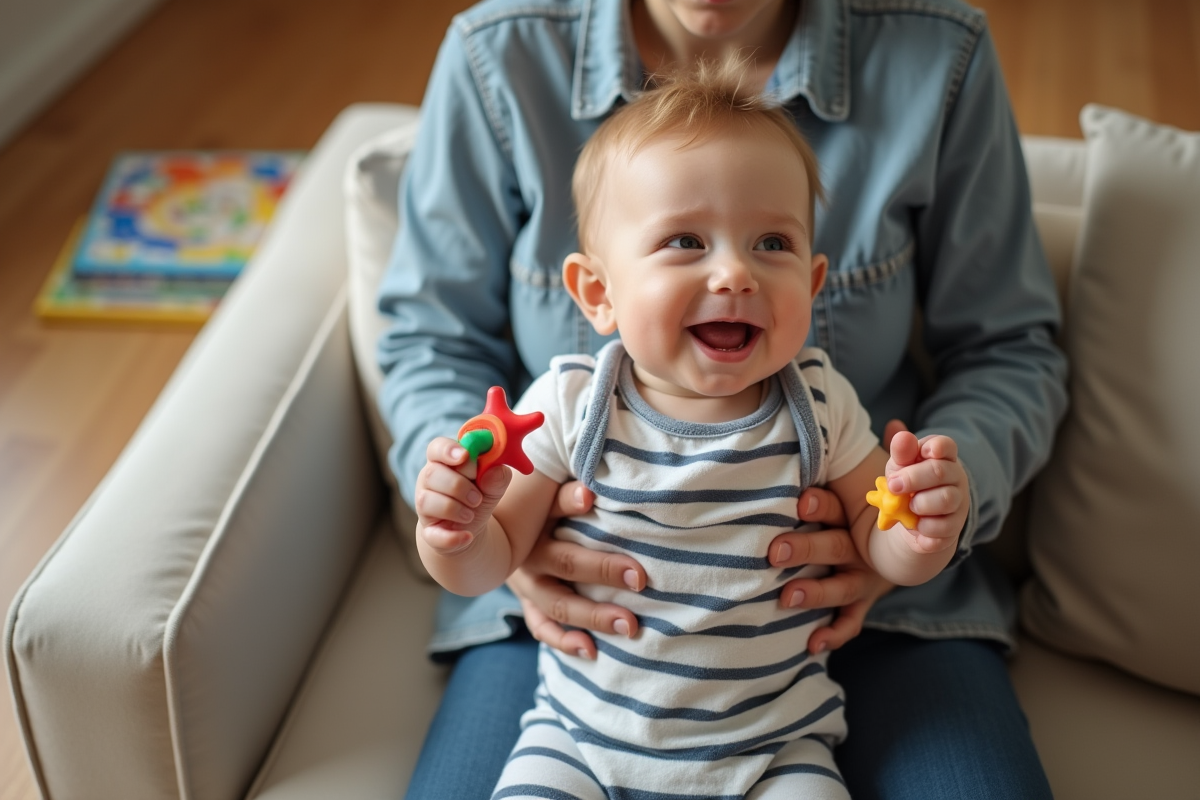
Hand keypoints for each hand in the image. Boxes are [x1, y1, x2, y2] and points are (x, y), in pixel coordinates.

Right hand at [414, 436, 510, 554]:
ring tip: (472, 513)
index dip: (448, 450)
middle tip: (477, 498)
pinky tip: (468, 536)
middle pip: (431, 474)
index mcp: (443, 463)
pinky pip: (433, 535)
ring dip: (454, 508)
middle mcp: (428, 482)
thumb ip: (497, 476)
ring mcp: (425, 508)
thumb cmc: (477, 497)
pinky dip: (452, 537)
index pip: (436, 448)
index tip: (465, 456)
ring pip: (426, 501)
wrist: (470, 528)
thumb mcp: (493, 485)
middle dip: (458, 485)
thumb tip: (495, 471)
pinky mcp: (429, 533)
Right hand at [507, 481, 647, 659]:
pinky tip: (591, 651)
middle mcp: (528, 551)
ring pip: (557, 602)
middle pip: (564, 561)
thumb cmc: (543, 506)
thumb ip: (571, 487)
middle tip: (639, 577)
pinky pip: (542, 627)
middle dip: (603, 569)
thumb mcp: (550, 490)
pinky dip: (564, 641)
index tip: (590, 496)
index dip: (569, 501)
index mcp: (534, 517)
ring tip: (628, 624)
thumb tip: (596, 482)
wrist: (501, 534)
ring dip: (593, 615)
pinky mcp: (528, 604)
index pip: (552, 506)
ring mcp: (526, 583)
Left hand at [768, 419, 907, 653]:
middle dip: (805, 548)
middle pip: (835, 547)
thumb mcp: (892, 479)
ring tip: (785, 599)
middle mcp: (865, 548)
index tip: (799, 499)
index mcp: (863, 516)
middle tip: (774, 551)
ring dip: (815, 593)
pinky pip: (851, 619)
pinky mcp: (864, 598)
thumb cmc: (892, 503)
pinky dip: (835, 633)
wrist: (924, 539)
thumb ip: (891, 454)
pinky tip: (812, 644)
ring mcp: (866, 576)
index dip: (821, 504)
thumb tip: (894, 424)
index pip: (839, 508)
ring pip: (840, 586)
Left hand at [885, 430, 968, 554]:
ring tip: (908, 506)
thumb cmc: (907, 484)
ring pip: (946, 500)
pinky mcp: (954, 527)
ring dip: (920, 504)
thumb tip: (899, 433)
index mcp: (942, 457)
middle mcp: (955, 477)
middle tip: (893, 485)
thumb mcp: (900, 466)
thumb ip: (901, 452)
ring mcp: (958, 503)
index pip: (946, 445)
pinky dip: (924, 528)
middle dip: (913, 478)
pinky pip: (942, 528)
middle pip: (940, 472)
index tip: (925, 452)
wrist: (911, 520)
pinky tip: (915, 525)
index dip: (936, 447)